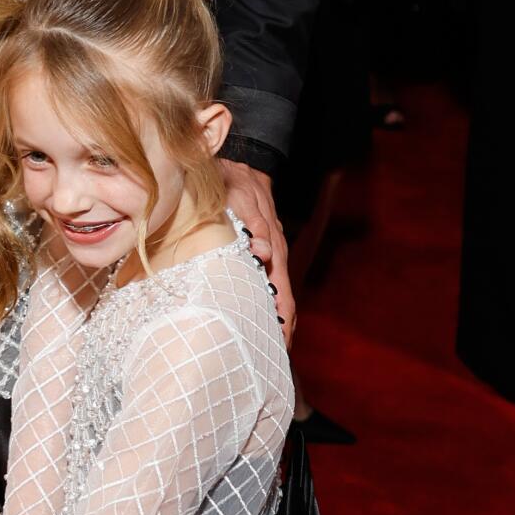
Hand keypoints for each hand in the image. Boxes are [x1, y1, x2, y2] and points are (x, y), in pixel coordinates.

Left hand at [220, 161, 292, 337]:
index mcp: (270, 241)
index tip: (278, 335)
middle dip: (283, 323)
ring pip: (279, 288)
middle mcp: (276, 249)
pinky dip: (273, 300)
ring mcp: (273, 249)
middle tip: (278, 351)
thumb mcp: (237, 193)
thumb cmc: (231, 179)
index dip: (279, 311)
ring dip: (279, 316)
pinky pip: (272, 279)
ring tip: (276, 344)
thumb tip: (264, 252)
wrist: (240, 162)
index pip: (278, 284)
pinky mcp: (266, 248)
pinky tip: (270, 318)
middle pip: (283, 292)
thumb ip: (250, 220)